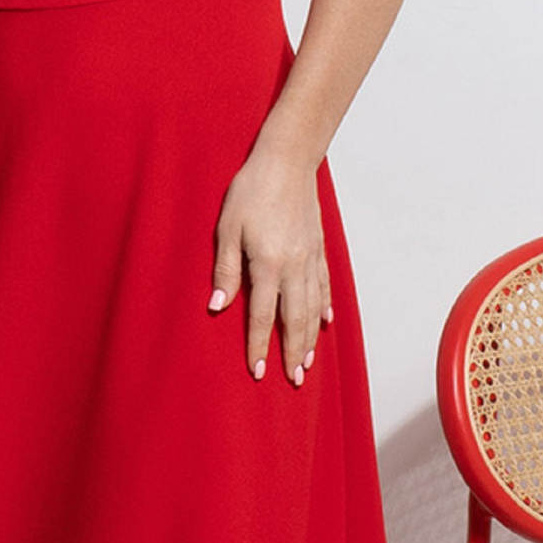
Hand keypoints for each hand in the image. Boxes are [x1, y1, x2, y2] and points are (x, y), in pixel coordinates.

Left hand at [208, 143, 334, 383]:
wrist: (287, 161)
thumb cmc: (251, 191)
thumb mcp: (227, 228)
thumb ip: (225, 269)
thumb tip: (218, 306)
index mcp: (268, 264)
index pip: (262, 316)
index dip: (258, 346)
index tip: (256, 371)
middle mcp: (294, 266)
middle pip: (294, 319)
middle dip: (291, 352)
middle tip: (293, 380)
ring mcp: (310, 258)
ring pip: (312, 308)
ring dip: (309, 338)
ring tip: (305, 363)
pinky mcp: (319, 248)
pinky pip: (323, 286)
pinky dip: (324, 307)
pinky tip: (324, 323)